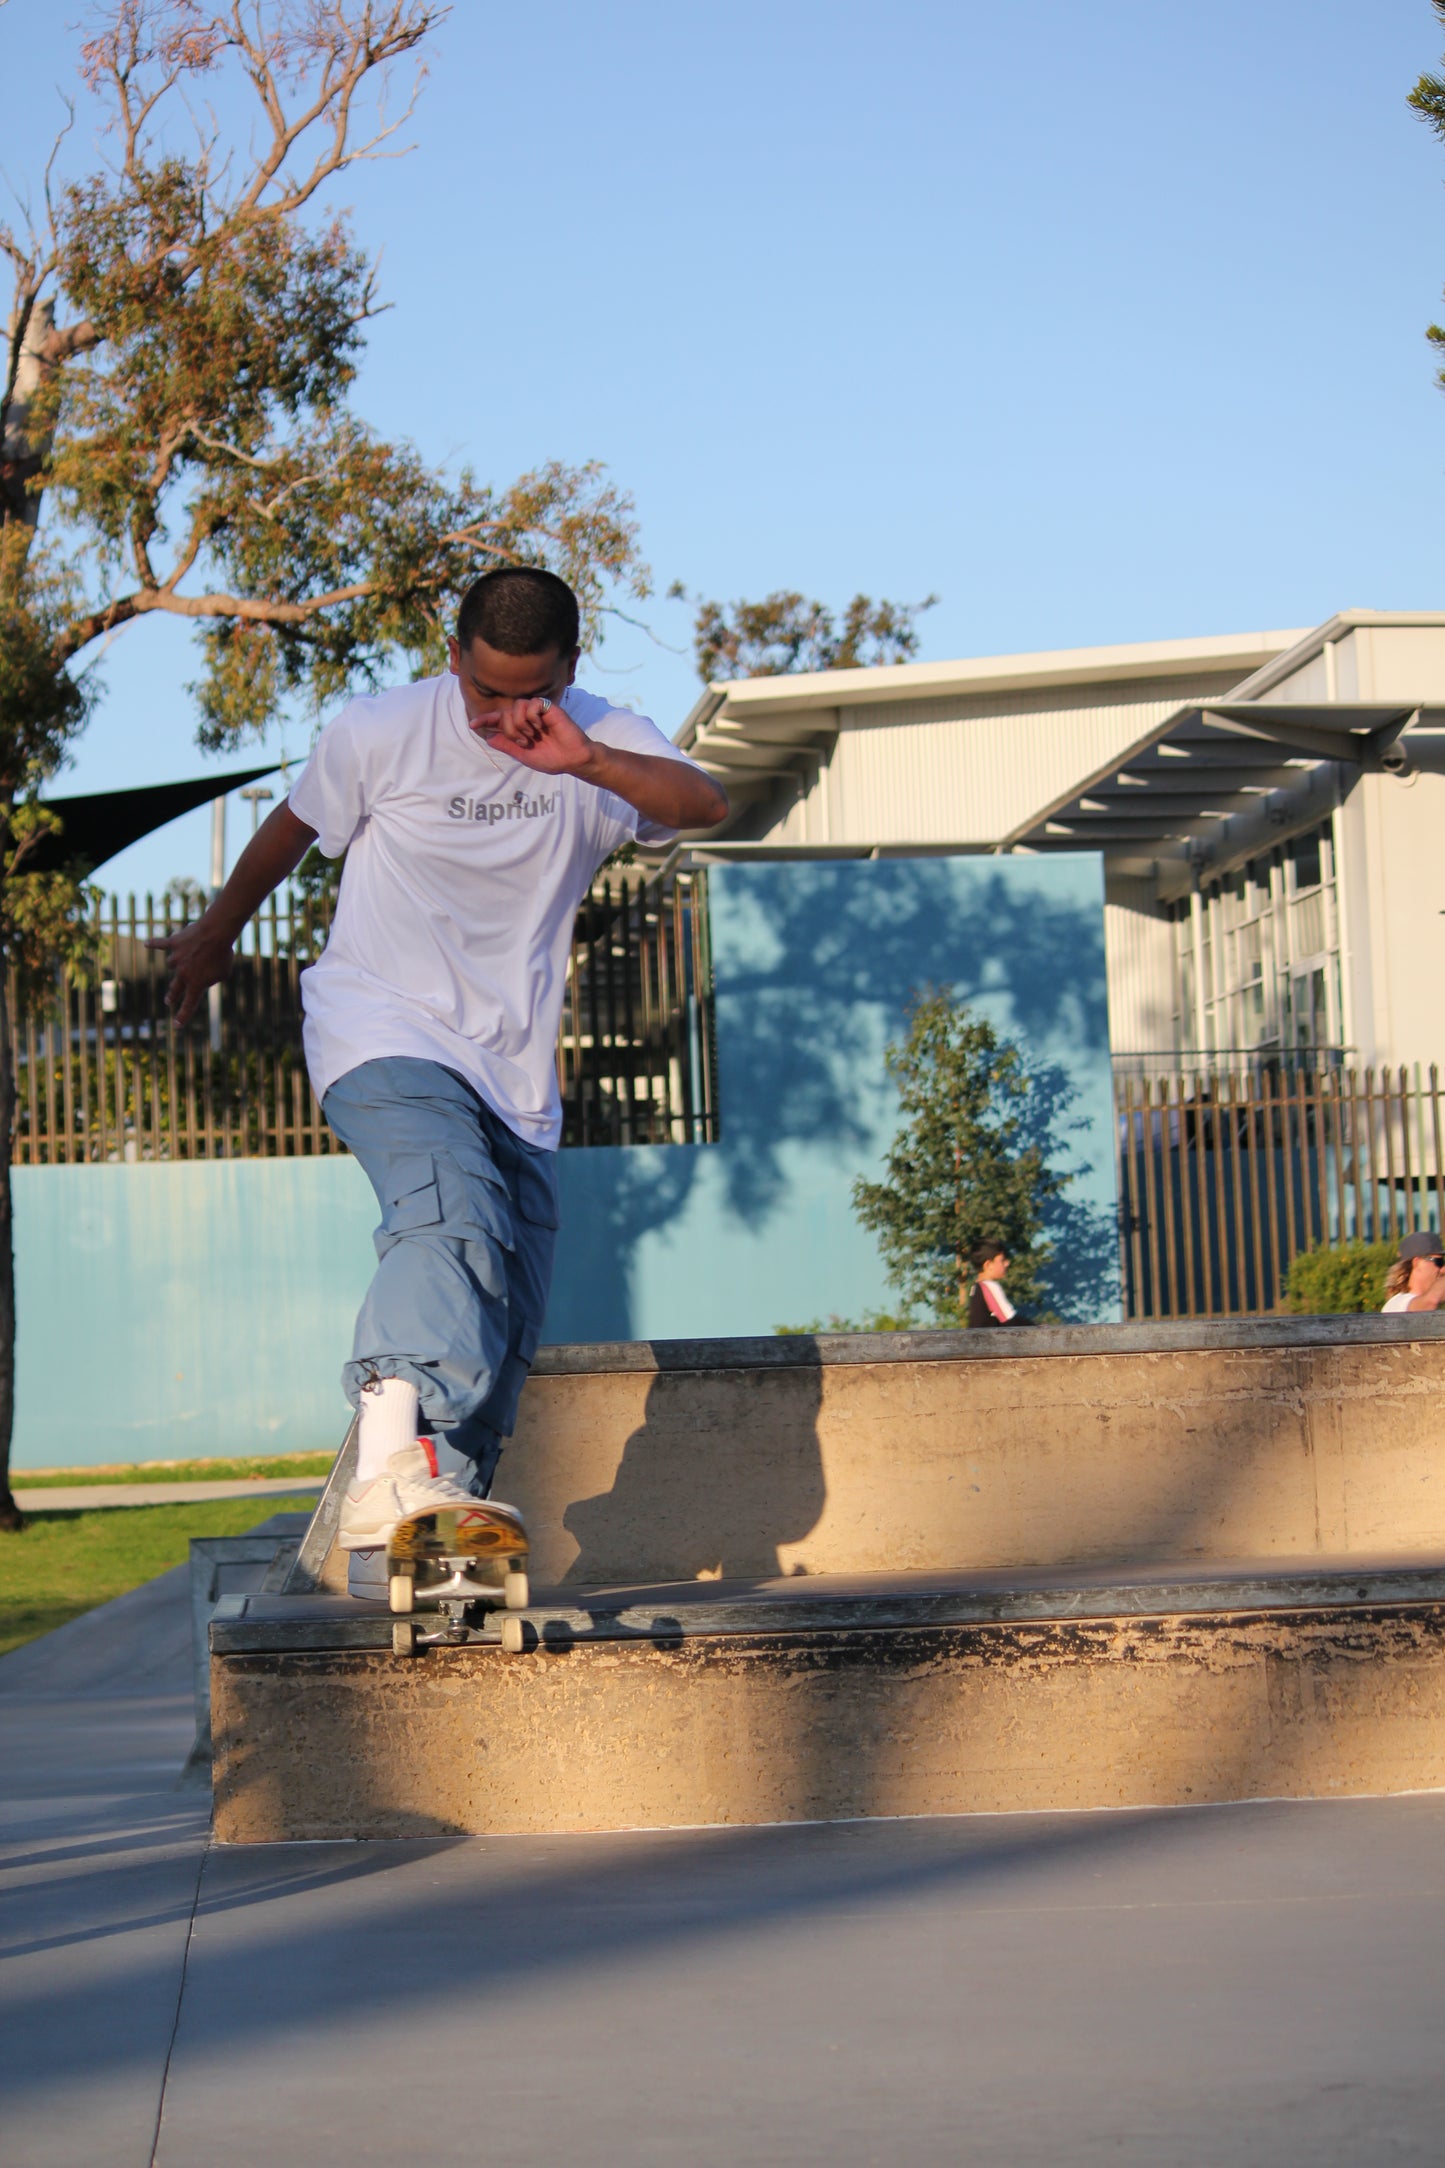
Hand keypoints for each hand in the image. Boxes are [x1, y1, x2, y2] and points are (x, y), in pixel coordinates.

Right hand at [146, 915, 236, 1027]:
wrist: (215, 934)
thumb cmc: (223, 954)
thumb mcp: (223, 973)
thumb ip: (212, 979)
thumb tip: (204, 977)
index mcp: (196, 984)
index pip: (189, 1004)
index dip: (183, 1016)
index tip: (177, 1025)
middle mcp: (183, 973)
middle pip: (175, 988)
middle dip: (172, 996)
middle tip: (168, 1001)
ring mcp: (176, 958)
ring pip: (172, 963)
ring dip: (177, 962)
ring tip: (189, 955)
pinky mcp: (173, 943)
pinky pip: (161, 944)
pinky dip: (154, 944)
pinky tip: (146, 944)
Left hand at [471, 696, 598, 778]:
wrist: (573, 759)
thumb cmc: (552, 759)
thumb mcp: (525, 755)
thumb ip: (507, 746)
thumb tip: (488, 738)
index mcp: (520, 729)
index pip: (499, 720)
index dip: (485, 720)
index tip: (472, 725)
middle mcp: (527, 718)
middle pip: (505, 713)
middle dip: (509, 729)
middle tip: (523, 742)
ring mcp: (537, 712)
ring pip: (516, 706)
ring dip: (520, 724)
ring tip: (532, 735)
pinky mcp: (549, 707)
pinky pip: (531, 704)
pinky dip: (532, 717)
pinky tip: (540, 726)